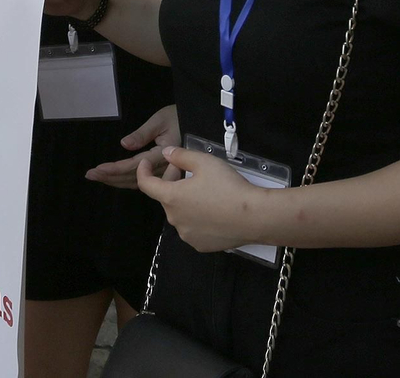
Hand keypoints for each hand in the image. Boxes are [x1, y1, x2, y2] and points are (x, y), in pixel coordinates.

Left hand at [87, 105, 180, 188]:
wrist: (199, 123)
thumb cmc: (178, 117)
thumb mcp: (160, 120)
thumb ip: (142, 133)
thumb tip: (124, 145)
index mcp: (164, 154)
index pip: (135, 166)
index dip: (115, 169)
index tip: (97, 169)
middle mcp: (165, 168)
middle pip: (135, 178)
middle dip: (111, 177)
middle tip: (90, 175)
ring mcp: (167, 174)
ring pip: (139, 183)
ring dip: (117, 181)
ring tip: (98, 177)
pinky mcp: (166, 174)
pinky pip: (146, 182)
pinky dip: (128, 181)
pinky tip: (116, 180)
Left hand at [137, 145, 267, 253]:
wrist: (256, 217)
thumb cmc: (228, 186)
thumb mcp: (204, 162)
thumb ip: (181, 156)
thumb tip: (165, 153)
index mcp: (171, 198)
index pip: (146, 184)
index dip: (143, 171)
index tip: (146, 163)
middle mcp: (174, 219)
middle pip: (166, 197)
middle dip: (172, 182)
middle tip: (187, 170)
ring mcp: (187, 235)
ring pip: (179, 213)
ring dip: (184, 201)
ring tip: (203, 191)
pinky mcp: (201, 245)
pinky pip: (192, 228)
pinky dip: (195, 218)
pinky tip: (211, 210)